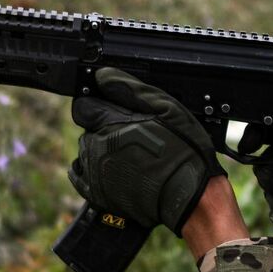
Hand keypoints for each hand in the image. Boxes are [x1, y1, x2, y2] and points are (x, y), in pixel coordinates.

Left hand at [68, 67, 222, 235]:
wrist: (190, 195)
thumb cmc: (183, 151)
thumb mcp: (166, 108)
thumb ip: (130, 89)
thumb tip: (103, 76)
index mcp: (110, 124)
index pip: (85, 105)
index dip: (101, 103)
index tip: (116, 108)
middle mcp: (97, 148)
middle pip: (87, 127)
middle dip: (104, 126)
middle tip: (133, 132)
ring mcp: (95, 172)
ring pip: (87, 149)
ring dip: (102, 147)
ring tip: (131, 152)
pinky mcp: (97, 193)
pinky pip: (81, 175)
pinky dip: (94, 168)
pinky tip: (117, 167)